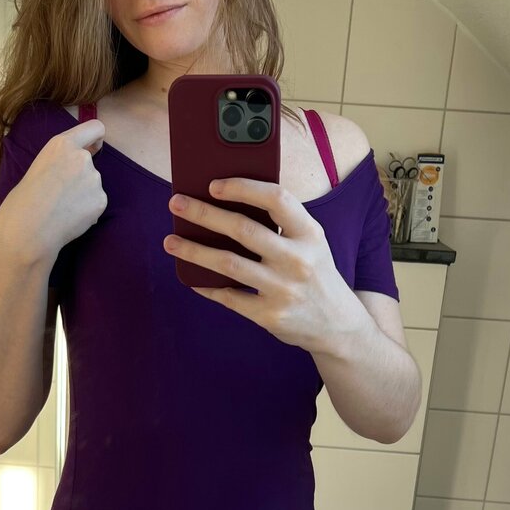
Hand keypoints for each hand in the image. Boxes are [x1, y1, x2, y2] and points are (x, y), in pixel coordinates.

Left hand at [163, 178, 359, 353]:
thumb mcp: (311, 243)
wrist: (338, 325)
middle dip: (203, 213)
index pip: (276, 198)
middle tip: (176, 203)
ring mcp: (283, 289)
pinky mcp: (270, 315)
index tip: (213, 184)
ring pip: (227, 263)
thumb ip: (281, 224)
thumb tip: (226, 202)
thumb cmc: (315, 273)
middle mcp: (298, 259)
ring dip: (193, 250)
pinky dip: (205, 286)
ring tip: (171, 241)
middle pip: (242, 229)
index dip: (243, 187)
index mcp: (309, 233)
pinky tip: (190, 277)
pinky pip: (228, 296)